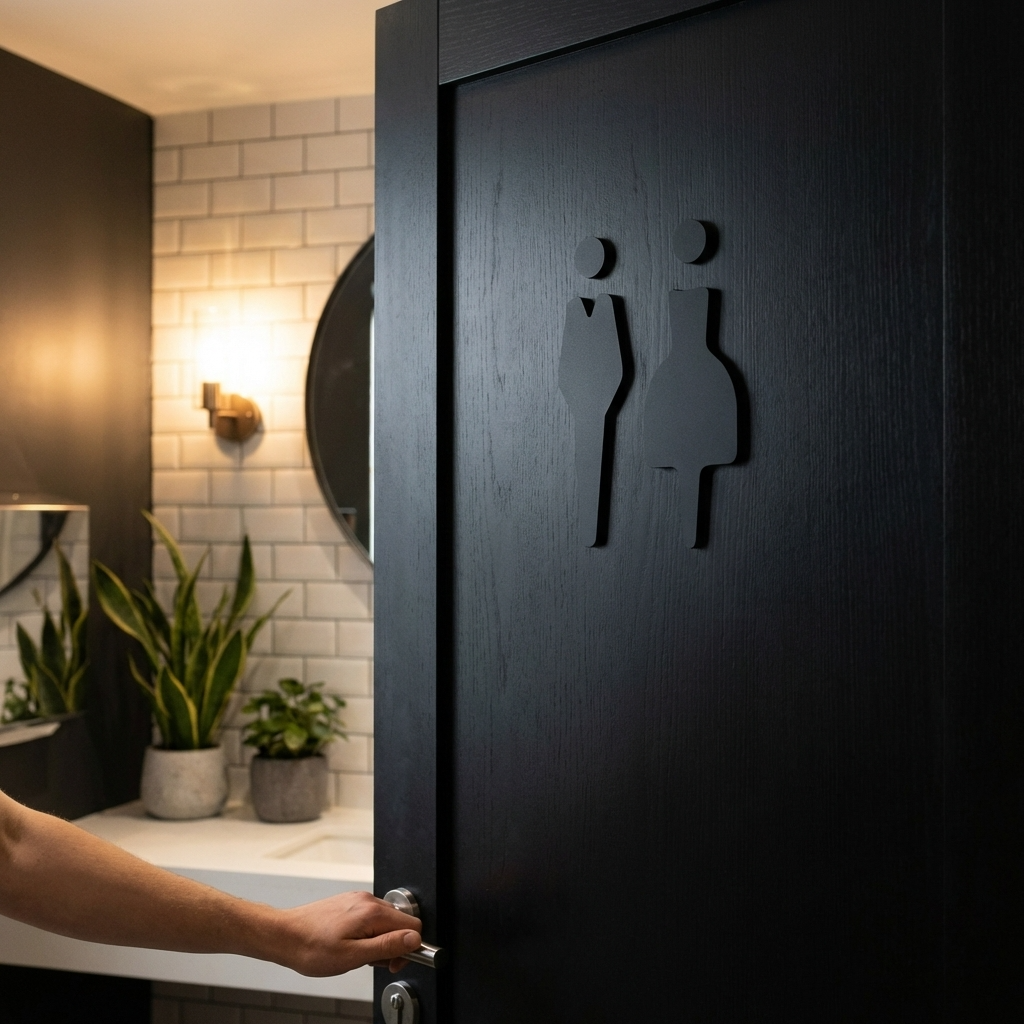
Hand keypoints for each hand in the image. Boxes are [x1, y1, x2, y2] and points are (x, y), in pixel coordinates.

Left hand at [277, 890, 422, 975]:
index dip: (408, 949)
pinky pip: (370, 917)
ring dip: (379, 940)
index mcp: (372, 912)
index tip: (393, 963)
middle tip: (372, 962)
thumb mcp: (353, 956)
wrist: (284, 935)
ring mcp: (358, 899)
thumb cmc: (311, 948)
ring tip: (357, 954)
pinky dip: (367, 933)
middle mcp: (368, 900)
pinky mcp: (349, 902)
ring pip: (385, 921)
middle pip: (400, 923)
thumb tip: (414, 940)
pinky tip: (351, 944)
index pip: (412, 926)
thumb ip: (387, 946)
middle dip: (392, 945)